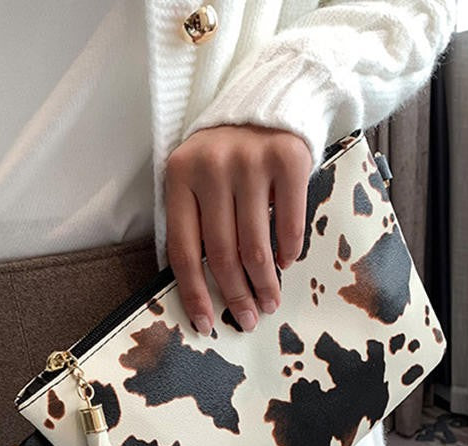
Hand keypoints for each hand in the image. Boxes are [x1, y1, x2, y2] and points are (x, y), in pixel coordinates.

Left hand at [164, 124, 312, 334]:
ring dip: (264, 282)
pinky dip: (288, 251)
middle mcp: (211, 167)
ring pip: (256, 245)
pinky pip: (289, 223)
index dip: (195, 293)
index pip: (184, 250)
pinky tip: (285, 264)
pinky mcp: (287, 159)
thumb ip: (196, 222)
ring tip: (269, 302)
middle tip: (248, 319)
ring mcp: (250, 162)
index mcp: (179, 177)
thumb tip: (207, 289)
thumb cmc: (227, 154)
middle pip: (223, 253)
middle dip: (236, 295)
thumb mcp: (197, 179)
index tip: (206, 323)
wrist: (267, 99)